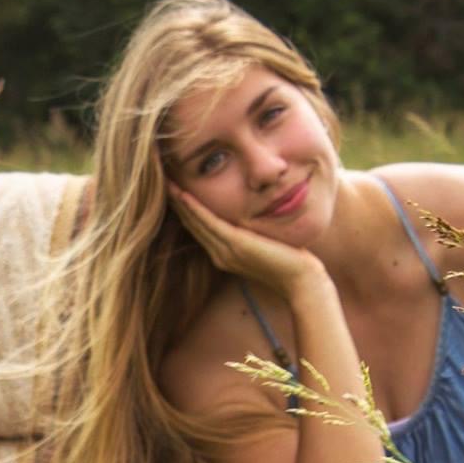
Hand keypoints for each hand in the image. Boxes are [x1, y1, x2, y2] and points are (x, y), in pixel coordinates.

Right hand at [166, 182, 325, 299]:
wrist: (300, 281)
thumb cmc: (290, 262)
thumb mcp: (265, 244)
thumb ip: (253, 234)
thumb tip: (252, 219)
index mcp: (224, 254)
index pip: (199, 228)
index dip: (185, 209)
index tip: (175, 190)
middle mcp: (219, 254)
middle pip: (191, 224)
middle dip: (176, 203)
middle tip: (162, 181)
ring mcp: (225, 251)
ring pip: (195, 222)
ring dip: (179, 202)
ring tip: (166, 184)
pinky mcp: (235, 244)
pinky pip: (209, 222)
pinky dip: (194, 208)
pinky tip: (183, 195)